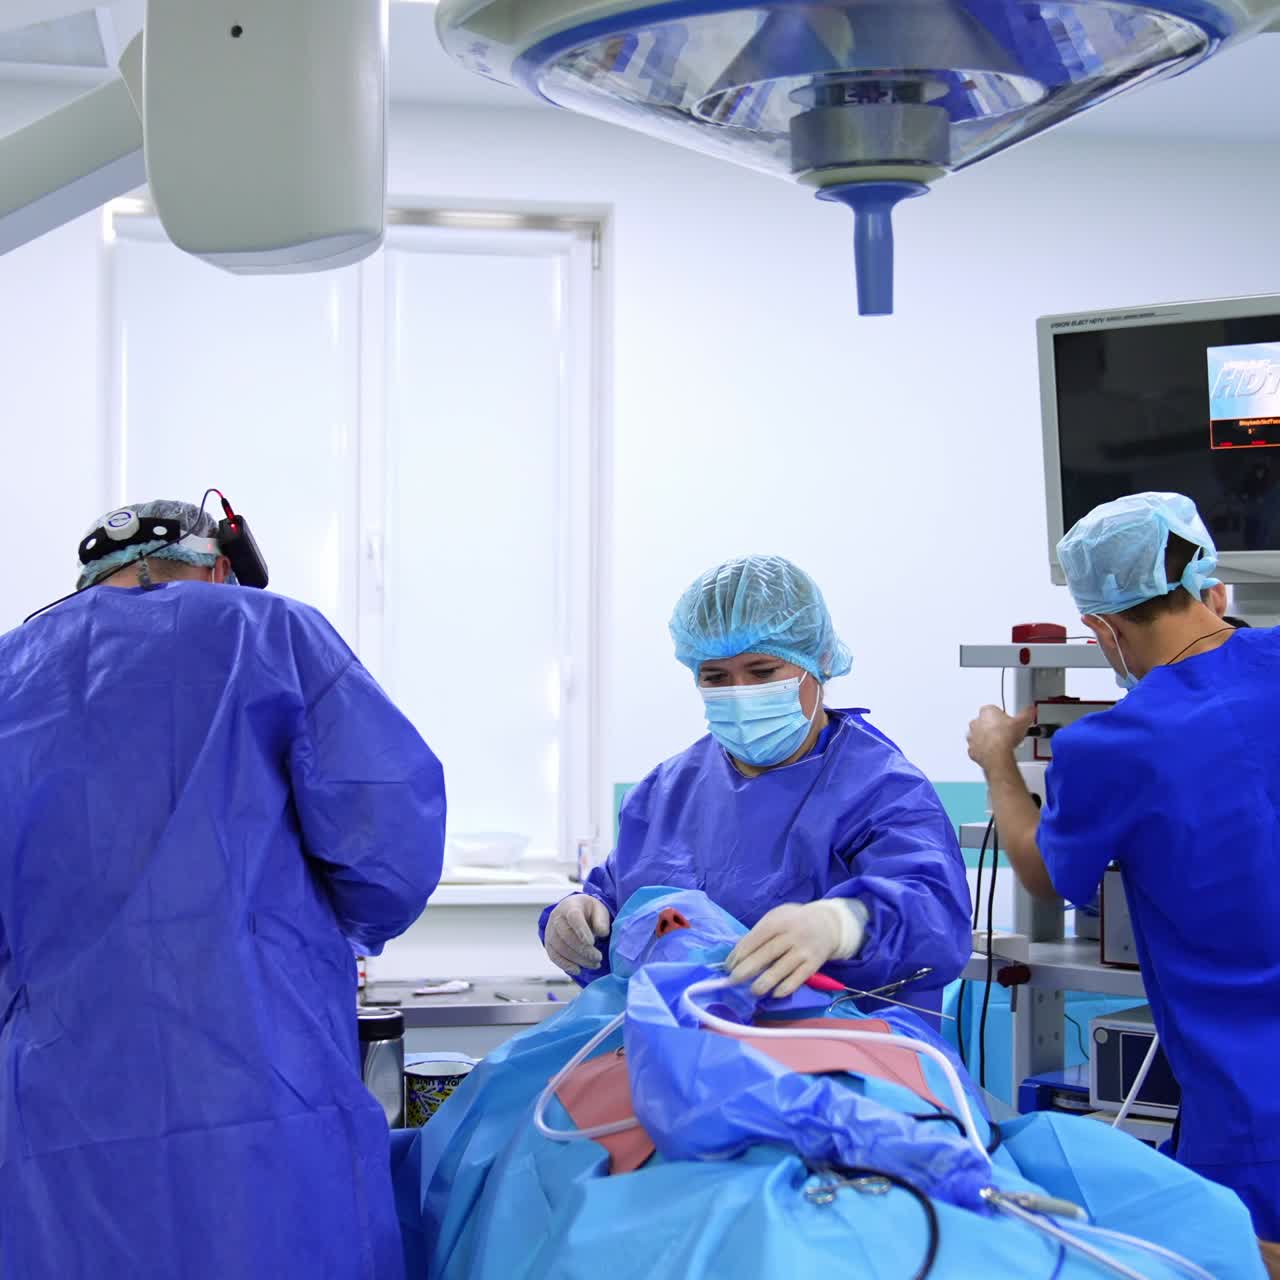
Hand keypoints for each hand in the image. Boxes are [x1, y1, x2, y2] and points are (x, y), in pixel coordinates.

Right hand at [545, 894, 611, 975]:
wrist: (574, 911)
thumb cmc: (588, 911)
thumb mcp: (599, 910)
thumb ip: (601, 920)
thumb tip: (602, 933)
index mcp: (570, 906)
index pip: (573, 917)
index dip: (581, 930)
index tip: (592, 942)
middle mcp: (556, 917)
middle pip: (566, 935)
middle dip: (583, 949)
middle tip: (598, 957)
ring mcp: (550, 931)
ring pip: (560, 948)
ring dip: (577, 959)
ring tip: (594, 964)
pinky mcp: (549, 943)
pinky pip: (554, 956)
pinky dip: (565, 965)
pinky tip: (578, 970)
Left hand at [726, 900, 864, 998]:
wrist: (827, 924)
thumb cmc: (793, 921)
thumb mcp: (776, 917)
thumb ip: (759, 932)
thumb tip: (737, 954)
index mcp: (777, 922)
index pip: (753, 940)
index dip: (738, 955)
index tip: (728, 967)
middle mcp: (791, 935)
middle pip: (765, 955)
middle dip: (746, 970)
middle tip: (732, 981)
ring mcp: (803, 951)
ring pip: (780, 970)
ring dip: (763, 983)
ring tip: (753, 991)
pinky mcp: (813, 965)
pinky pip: (797, 980)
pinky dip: (784, 988)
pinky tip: (774, 994)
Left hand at [966, 705, 1034, 771]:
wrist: (997, 754)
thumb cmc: (1005, 736)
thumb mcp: (1022, 721)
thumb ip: (1027, 713)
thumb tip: (1030, 710)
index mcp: (986, 712)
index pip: (994, 710)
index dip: (1003, 716)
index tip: (1009, 721)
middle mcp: (976, 722)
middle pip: (984, 722)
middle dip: (993, 726)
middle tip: (1005, 732)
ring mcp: (972, 736)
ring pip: (979, 735)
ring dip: (987, 738)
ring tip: (1001, 743)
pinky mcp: (972, 749)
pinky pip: (977, 748)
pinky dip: (983, 750)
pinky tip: (994, 752)